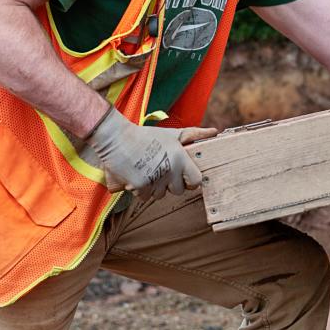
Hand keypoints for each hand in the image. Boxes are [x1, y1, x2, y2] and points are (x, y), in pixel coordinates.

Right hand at [77, 108, 216, 200]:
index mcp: (180, 157)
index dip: (191, 181)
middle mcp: (171, 170)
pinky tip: (135, 174)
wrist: (114, 137)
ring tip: (145, 170)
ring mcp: (156, 180)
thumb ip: (194, 134)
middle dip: (170, 185)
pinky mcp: (141, 186)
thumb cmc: (144, 135)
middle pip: (178, 191)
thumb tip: (214, 132)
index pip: (196, 181)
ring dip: (153, 187)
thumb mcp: (171, 133)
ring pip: (159, 195)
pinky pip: (144, 196)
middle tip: (160, 171)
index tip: (184, 178)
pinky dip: (139, 190)